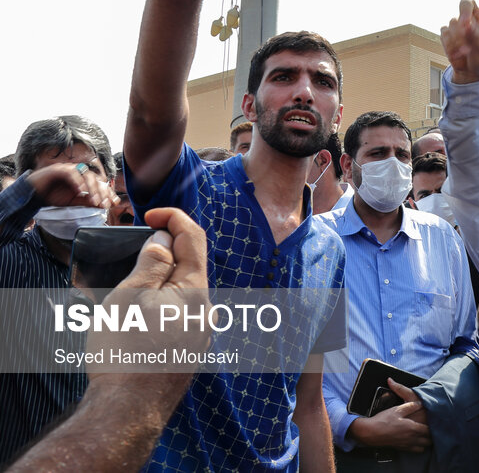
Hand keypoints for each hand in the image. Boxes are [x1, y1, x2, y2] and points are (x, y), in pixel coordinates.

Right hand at [26, 163, 118, 209]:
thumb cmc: (52, 196)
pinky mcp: (58, 169)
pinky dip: (76, 181)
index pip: (99, 183)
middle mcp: (78, 172)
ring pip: (85, 175)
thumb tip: (104, 205)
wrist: (33, 195)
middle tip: (104, 203)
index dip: (108, 192)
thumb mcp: (72, 202)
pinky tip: (79, 190)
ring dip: (91, 188)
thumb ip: (87, 201)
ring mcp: (68, 169)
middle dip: (101, 192)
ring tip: (94, 200)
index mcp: (82, 179)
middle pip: (95, 179)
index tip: (114, 203)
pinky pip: (70, 173)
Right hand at [87, 208, 209, 393]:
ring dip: (160, 282)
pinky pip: (180, 315)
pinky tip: (137, 319)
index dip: (174, 217)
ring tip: (127, 292)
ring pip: (183, 293)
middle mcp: (206, 311)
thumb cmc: (125, 353)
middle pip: (189, 265)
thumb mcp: (129, 298)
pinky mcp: (191, 350)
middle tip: (130, 256)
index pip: (194, 238)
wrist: (128, 411)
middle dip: (163, 253)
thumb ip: (151, 264)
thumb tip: (165, 240)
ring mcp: (201, 333)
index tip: (150, 214)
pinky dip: (162, 305)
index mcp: (196, 291)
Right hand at [348, 382, 430, 452]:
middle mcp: (412, 438)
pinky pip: (416, 450)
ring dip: (426, 441)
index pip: (429, 429)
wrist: (371, 433)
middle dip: (432, 434)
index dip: (433, 424)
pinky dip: (419, 446)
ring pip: (423, 446)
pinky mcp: (402, 448)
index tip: (434, 419)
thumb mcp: (397, 409)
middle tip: (431, 427)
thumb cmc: (383, 421)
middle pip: (429, 440)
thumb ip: (410, 406)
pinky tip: (416, 439)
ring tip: (425, 434)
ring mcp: (407, 445)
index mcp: (412, 428)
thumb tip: (420, 403)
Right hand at [441, 0, 478, 83]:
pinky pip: (445, 32)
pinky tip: (457, 52)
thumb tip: (465, 24)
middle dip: (463, 13)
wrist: (470, 71)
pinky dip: (450, 44)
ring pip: (453, 21)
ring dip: (458, 38)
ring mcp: (459, 22)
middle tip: (465, 28)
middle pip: (464, 2)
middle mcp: (474, 15)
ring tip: (466, 51)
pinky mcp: (448, 31)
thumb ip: (477, 37)